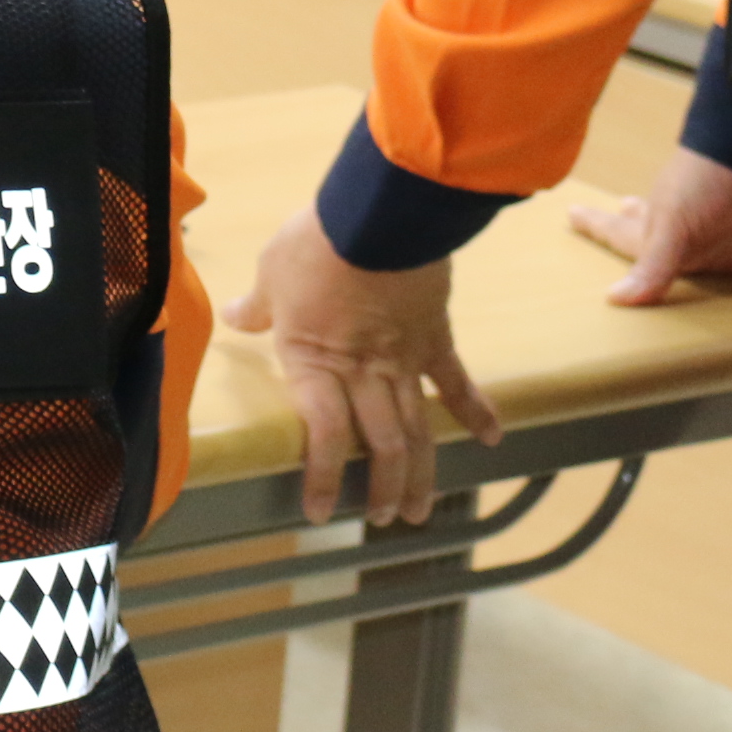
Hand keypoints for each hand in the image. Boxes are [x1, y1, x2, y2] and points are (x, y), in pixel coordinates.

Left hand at [224, 203, 502, 524]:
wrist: (381, 212)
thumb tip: (238, 316)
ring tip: (417, 510)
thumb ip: (260, 303)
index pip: (321, 435)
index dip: (320, 478)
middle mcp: (363, 372)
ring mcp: (404, 359)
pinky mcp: (436, 336)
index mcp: (316, 360)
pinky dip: (477, 410)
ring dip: (419, 473)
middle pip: (378, 444)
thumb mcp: (274, 270)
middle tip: (381, 519)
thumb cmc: (318, 240)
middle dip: (380, 488)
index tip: (317, 512)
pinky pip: (457, 382)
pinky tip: (493, 440)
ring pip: (416, 430)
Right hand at [570, 145, 731, 304]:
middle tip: (625, 211)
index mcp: (661, 232)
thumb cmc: (708, 178)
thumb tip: (615, 298)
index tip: (572, 211)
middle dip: (645, 237)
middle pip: (664, 247)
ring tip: (697, 273)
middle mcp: (693, 238)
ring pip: (712, 265)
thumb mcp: (672, 222)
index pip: (621, 234)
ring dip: (708, 272)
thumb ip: (651, 266)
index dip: (597, 225)